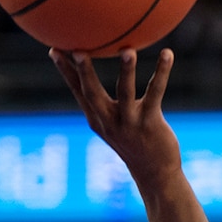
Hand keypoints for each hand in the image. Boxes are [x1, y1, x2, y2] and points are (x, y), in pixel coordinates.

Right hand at [50, 47, 181, 191]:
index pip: (77, 91)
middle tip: (78, 50)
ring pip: (125, 92)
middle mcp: (109, 121)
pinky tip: (167, 54)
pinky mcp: (150, 123)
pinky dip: (161, 73)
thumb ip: (106, 105)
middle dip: (83, 71)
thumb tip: (102, 83)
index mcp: (97, 119)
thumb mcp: (115, 125)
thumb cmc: (135, 143)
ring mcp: (129, 122)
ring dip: (126, 71)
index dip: (65, 71)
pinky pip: (155, 93)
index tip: (54, 49)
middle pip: (92, 93)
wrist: (155, 173)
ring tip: (127, 51)